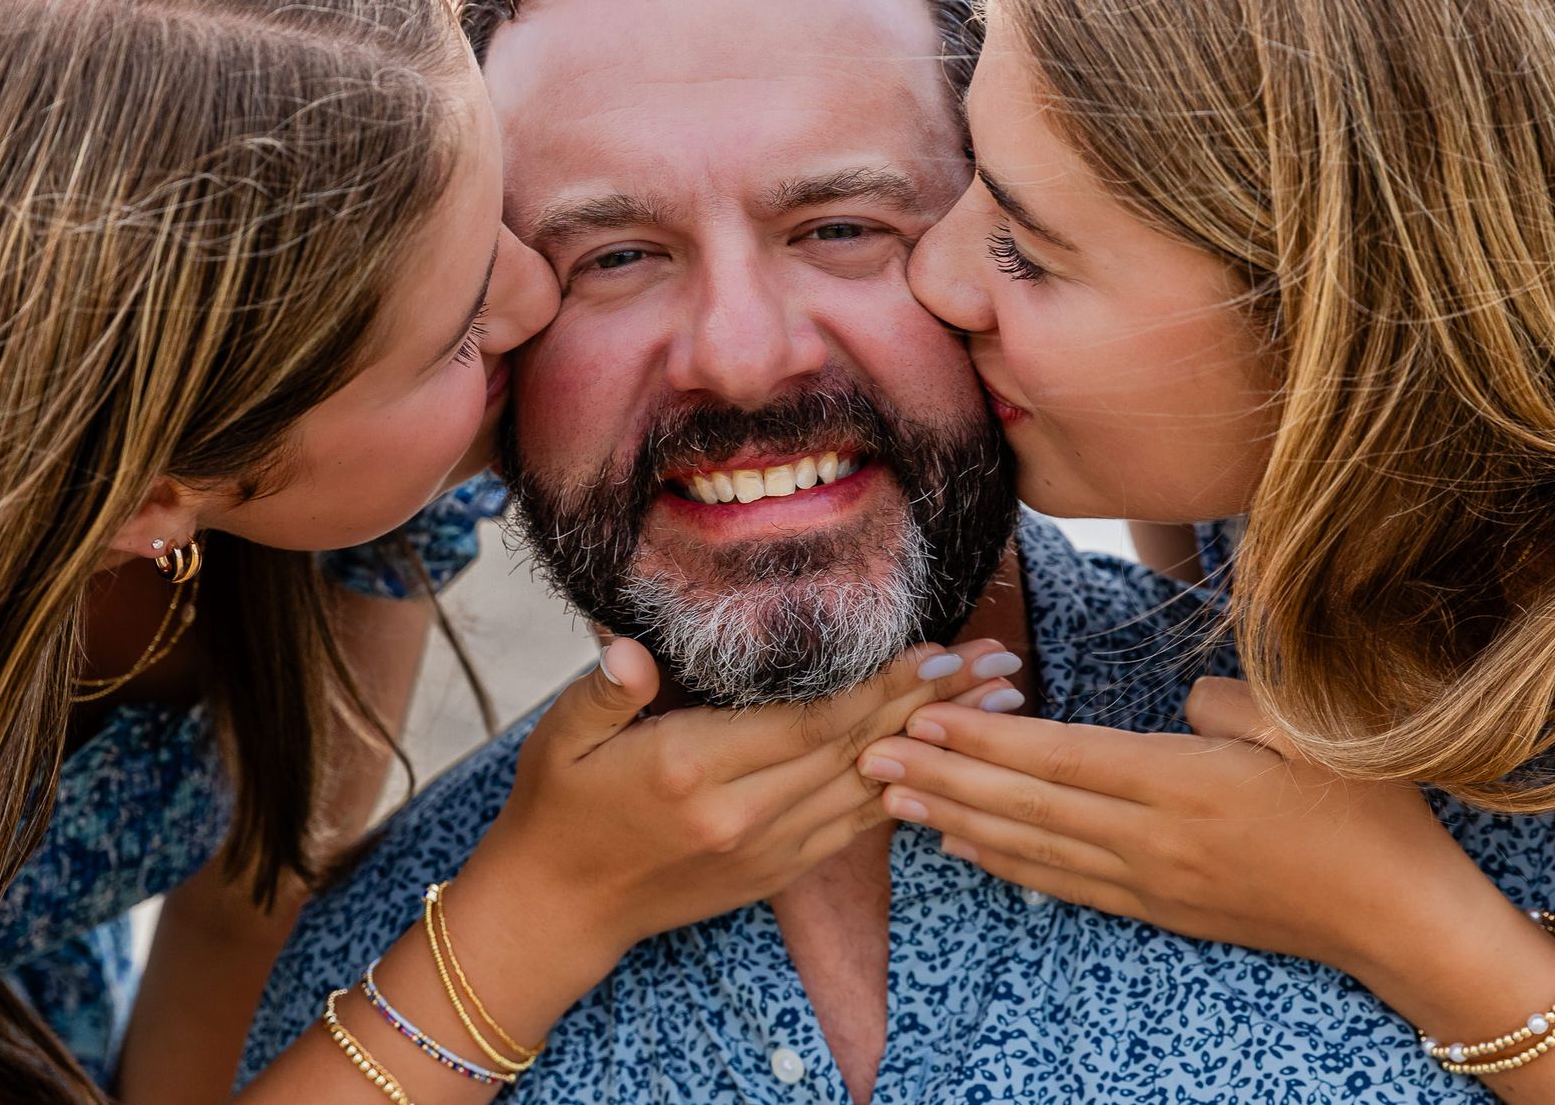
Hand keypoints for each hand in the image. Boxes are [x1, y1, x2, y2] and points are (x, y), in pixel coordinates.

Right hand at [469, 636, 1011, 964]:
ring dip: (935, 746)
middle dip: (933, 703)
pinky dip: (900, 790)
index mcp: (694, 771)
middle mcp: (742, 815)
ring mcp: (764, 851)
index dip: (880, 685)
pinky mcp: (773, 874)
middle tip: (997, 662)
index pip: (810, 721)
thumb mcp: (562, 735)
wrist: (558, 908)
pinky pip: (850, 827)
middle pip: (858, 750)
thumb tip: (630, 647)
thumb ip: (607, 687)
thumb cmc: (558, 807)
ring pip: (868, 790)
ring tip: (994, 707)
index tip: (938, 649)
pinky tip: (938, 761)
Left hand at [859, 675, 1489, 974]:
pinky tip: (964, 848)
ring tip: (893, 799)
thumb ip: (1232, 705)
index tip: (922, 716)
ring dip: (957, 821)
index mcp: (1186, 784)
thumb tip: (1178, 703)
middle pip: (1028, 805)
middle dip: (945, 778)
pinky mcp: (1158, 909)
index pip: (1061, 758)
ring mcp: (1151, 882)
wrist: (1401, 920)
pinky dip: (1007, 865)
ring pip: (1034, 848)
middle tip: (872, 754)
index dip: (984, 740)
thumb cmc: (1366, 811)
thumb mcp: (1314, 731)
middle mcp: (1154, 840)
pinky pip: (1065, 885)